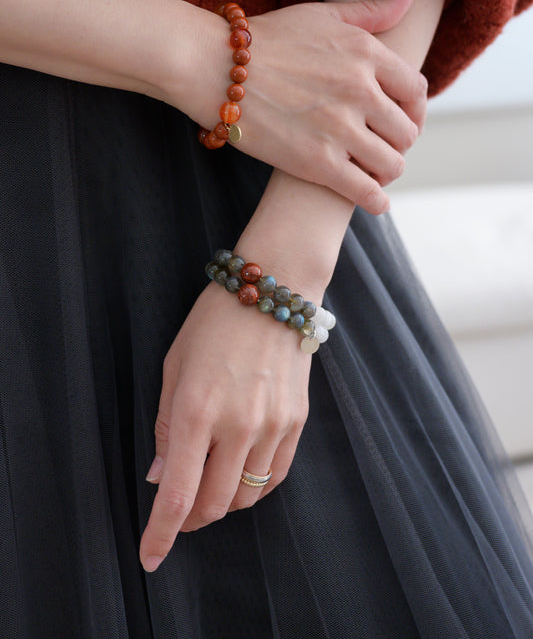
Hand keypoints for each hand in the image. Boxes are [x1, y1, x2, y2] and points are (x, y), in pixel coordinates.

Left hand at [139, 280, 313, 573]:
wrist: (274, 291)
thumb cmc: (215, 322)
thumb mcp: (175, 366)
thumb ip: (166, 426)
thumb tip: (161, 475)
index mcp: (197, 411)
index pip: (178, 495)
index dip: (161, 534)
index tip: (150, 558)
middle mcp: (238, 426)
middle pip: (214, 505)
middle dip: (190, 521)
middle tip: (178, 513)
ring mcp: (273, 426)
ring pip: (246, 497)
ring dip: (221, 503)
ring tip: (208, 485)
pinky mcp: (297, 421)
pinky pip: (275, 476)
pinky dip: (253, 488)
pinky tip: (239, 474)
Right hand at [167, 0, 425, 212]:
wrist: (213, 67)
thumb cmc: (265, 40)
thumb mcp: (321, 15)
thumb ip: (371, 10)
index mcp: (366, 54)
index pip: (416, 91)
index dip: (414, 110)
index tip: (401, 118)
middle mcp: (360, 90)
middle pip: (407, 131)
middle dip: (399, 142)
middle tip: (383, 147)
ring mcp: (340, 128)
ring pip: (392, 164)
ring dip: (387, 171)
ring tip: (373, 172)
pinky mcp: (318, 163)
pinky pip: (367, 192)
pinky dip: (376, 200)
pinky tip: (373, 200)